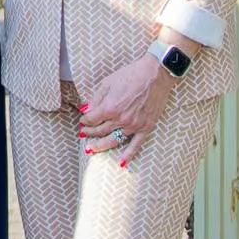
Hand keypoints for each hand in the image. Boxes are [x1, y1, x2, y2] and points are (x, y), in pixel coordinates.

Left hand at [77, 52, 174, 167]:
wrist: (155, 74)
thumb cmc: (131, 75)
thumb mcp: (108, 83)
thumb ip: (96, 99)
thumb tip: (86, 110)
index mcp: (110, 107)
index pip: (92, 119)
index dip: (85, 120)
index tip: (83, 120)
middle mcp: (121, 119)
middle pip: (100, 131)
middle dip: (90, 133)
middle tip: (83, 133)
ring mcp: (134, 125)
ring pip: (113, 140)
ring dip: (101, 145)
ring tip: (91, 148)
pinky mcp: (146, 128)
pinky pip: (136, 145)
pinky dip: (128, 155)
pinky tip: (121, 163)